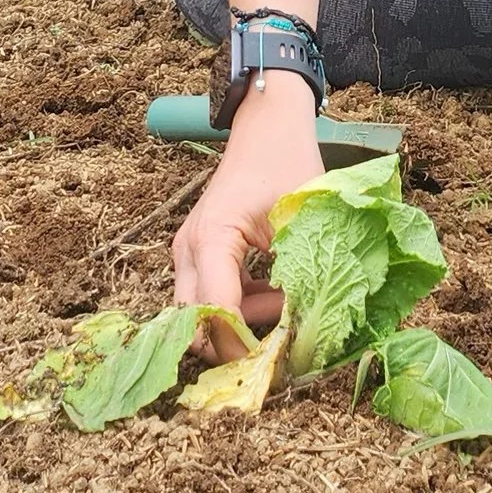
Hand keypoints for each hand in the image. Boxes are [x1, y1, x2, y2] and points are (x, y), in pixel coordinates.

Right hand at [172, 72, 322, 338]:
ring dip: (238, 326)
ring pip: (200, 315)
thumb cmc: (288, 164)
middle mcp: (189, 249)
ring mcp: (188, 252)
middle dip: (233, 345)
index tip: (276, 365)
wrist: (267, 127)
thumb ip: (300, 278)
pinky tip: (274, 296)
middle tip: (279, 350)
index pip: (217, 311)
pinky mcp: (197, 254)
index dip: (243, 345)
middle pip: (196, 323)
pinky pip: (210, 297)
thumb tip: (303, 334)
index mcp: (212, 238)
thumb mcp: (302, 221)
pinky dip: (238, 309)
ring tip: (284, 312)